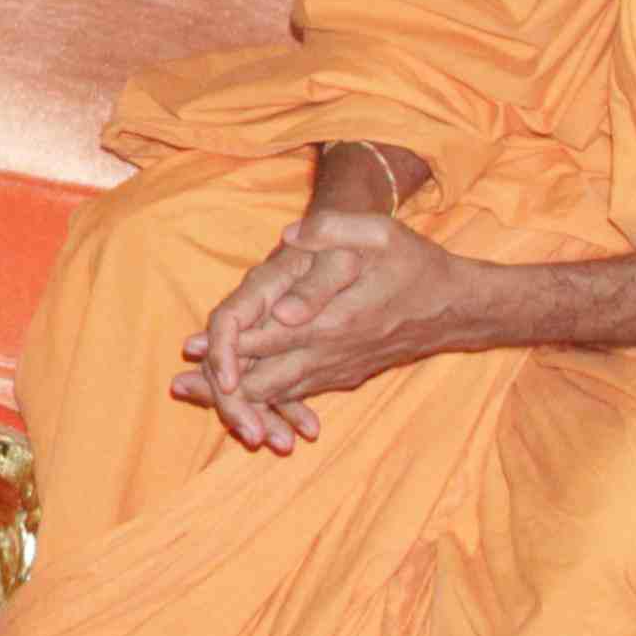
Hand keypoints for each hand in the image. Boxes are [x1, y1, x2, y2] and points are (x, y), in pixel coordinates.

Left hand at [181, 208, 501, 447]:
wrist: (456, 308)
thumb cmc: (416, 265)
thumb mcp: (381, 233)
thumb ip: (333, 231)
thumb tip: (290, 235)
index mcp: (331, 319)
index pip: (268, 337)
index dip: (227, 345)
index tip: (192, 348)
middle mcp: (330, 352)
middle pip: (264, 379)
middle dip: (220, 386)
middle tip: (179, 387)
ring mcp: (338, 369)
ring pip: (279, 394)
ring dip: (239, 400)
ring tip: (196, 399)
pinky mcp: (345, 376)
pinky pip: (300, 396)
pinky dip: (268, 403)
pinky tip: (243, 405)